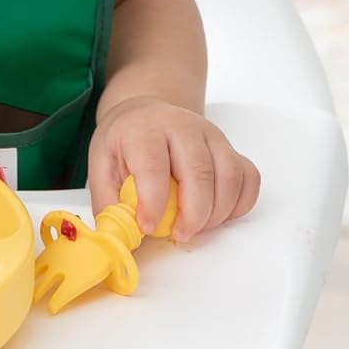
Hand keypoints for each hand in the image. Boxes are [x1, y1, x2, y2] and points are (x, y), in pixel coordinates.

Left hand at [88, 96, 259, 243]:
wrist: (146, 114)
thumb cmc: (125, 141)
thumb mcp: (101, 163)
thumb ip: (107, 199)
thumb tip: (117, 235)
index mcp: (144, 130)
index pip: (153, 164)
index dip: (154, 201)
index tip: (149, 226)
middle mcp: (182, 127)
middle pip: (199, 172)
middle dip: (192, 214)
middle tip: (178, 234)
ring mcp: (211, 136)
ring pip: (229, 176)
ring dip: (216, 213)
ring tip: (194, 227)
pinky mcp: (230, 148)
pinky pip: (248, 178)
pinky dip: (238, 204)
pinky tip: (216, 215)